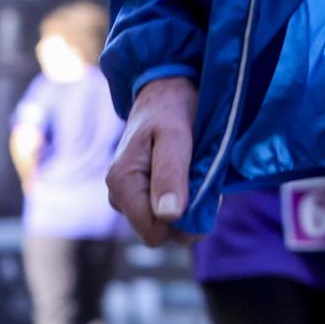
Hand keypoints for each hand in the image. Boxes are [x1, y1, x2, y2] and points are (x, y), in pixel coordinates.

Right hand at [106, 76, 197, 245]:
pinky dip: (189, 196)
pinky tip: (195, 173)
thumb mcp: (175, 135)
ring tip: (199, 169)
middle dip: (189, 212)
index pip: (153, 232)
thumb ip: (171, 174)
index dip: (182, 219)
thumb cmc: (171, 109)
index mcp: (122, 183)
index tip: (203, 190)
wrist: (167, 91)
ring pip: (168, 222)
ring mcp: (131, 196)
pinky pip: (170, 209)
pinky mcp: (145, 192)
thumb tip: (169, 216)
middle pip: (161, 231)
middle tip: (204, 176)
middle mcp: (120, 195)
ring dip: (191, 203)